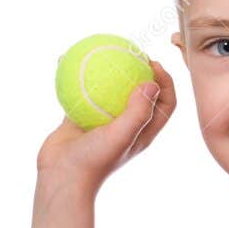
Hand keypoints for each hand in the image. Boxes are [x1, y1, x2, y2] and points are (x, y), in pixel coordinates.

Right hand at [35, 60, 176, 190]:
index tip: (153, 64)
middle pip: (140, 91)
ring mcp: (102, 121)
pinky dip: (75, 77)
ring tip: (100, 49)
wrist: (62, 178)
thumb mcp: (121, 136)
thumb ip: (138, 111)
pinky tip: (64, 59)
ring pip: (109, 89)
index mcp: (143, 130)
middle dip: (140, 69)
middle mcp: (126, 124)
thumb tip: (151, 83)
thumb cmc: (95, 161)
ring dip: (106, 70)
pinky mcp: (80, 118)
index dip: (166, 81)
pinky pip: (80, 92)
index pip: (165, 102)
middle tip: (130, 51)